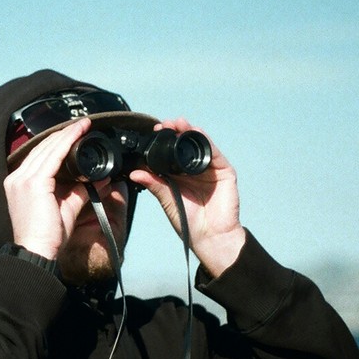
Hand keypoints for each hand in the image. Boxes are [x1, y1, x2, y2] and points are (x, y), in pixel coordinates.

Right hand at [3, 118, 93, 259]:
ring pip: (48, 149)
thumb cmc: (47, 237)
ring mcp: (22, 179)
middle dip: (64, 135)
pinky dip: (67, 143)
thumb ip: (79, 192)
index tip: (74, 134)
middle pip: (42, 149)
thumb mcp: (65, 208)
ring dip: (67, 135)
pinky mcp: (33, 183)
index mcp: (20, 183)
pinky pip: (53, 157)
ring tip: (83, 126)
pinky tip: (78, 134)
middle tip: (83, 125)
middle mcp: (17, 178)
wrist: (36, 252)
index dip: (58, 143)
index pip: (39, 156)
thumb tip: (99, 180)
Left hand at [128, 118, 245, 277]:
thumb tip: (134, 172)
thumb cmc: (188, 220)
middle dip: (176, 132)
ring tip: (179, 123)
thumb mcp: (167, 199)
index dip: (163, 140)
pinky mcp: (224, 171)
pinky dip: (206, 141)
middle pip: (186, 144)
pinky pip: (214, 152)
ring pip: (200, 145)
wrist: (209, 235)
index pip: (171, 151)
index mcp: (180, 174)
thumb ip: (153, 183)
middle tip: (165, 124)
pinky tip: (197, 133)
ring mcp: (210, 169)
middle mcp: (195, 169)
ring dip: (190, 132)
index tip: (154, 131)